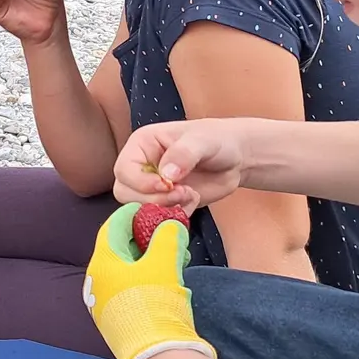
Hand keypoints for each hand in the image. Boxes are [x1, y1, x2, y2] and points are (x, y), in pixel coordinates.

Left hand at [84, 202, 216, 358]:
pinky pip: (128, 287)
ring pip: (125, 269)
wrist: (155, 355)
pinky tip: (166, 279)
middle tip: (164, 231)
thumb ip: (168, 237)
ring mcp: (104, 301)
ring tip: (173, 255)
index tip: (146, 208)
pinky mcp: (116, 317)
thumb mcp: (164, 263)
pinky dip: (146, 276)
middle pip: (118, 248)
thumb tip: (171, 225)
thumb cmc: (154, 304)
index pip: (112, 228)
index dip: (130, 214)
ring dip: (148, 258)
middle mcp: (97, 281)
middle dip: (143, 237)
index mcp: (102, 263)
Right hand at [113, 119, 254, 210]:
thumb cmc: (216, 140)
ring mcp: (151, 188)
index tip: (167, 184)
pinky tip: (193, 200)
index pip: (123, 170)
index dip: (140, 182)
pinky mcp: (165, 204)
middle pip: (125, 193)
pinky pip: (159, 218)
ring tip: (189, 195)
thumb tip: (166, 175)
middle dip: (153, 199)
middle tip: (181, 193)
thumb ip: (184, 154)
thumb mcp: (203, 140)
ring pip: (138, 209)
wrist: (236, 158)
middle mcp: (141, 168)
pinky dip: (177, 215)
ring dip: (164, 208)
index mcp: (141, 146)